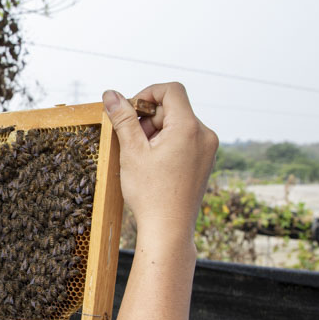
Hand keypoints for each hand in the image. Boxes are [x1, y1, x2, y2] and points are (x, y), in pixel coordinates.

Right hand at [103, 84, 217, 247]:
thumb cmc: (151, 193)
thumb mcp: (131, 151)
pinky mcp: (205, 161)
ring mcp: (207, 149)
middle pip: (173, 108)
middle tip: (131, 140)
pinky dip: (167, 143)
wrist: (169, 229)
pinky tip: (153, 164)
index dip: (147, 94)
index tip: (130, 112)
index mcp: (189, 127)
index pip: (171, 90)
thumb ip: (123, 118)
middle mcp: (204, 134)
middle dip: (149, 118)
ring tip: (141, 156)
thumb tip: (110, 94)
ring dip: (156, 131)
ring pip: (178, 124)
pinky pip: (185, 140)